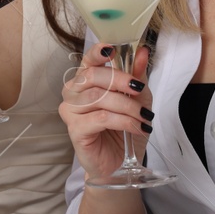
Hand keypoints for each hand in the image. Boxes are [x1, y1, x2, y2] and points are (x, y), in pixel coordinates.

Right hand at [59, 42, 152, 179]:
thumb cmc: (123, 129)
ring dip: (127, 107)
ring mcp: (71, 111)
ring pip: (99, 98)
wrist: (120, 164)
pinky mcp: (75, 130)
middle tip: (139, 91)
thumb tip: (143, 51)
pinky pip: (101, 118)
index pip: (88, 59)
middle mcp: (73, 92)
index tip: (113, 49)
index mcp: (86, 80)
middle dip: (121, 81)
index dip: (98, 52)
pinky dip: (124, 121)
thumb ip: (137, 75)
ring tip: (143, 117)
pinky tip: (136, 127)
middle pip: (92, 76)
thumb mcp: (137, 99)